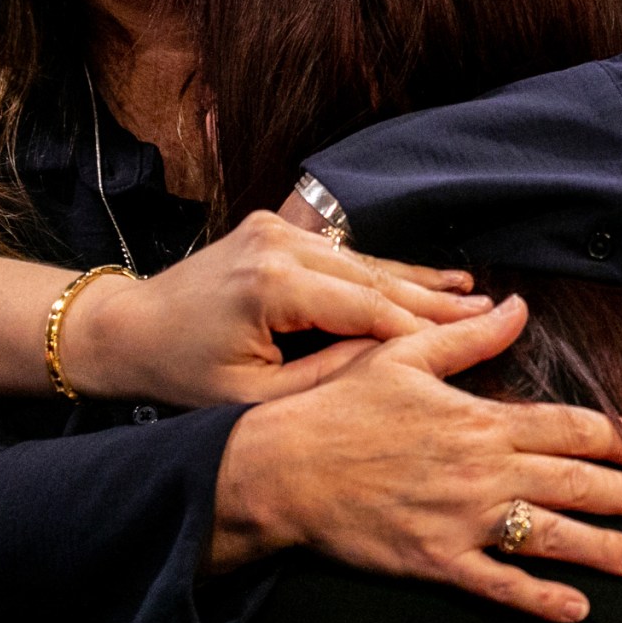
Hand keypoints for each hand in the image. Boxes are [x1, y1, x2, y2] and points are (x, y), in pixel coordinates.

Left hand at [65, 209, 491, 408]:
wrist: (126, 329)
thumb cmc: (182, 376)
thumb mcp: (255, 397)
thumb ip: (329, 376)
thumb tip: (399, 365)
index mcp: (271, 287)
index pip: (368, 309)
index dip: (424, 331)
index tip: (476, 345)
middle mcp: (278, 244)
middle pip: (375, 278)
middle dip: (435, 301)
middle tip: (495, 313)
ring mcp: (277, 228)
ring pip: (365, 261)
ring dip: (418, 282)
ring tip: (473, 294)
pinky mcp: (275, 225)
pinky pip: (343, 253)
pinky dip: (384, 270)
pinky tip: (428, 276)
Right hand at [212, 295, 621, 621]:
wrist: (280, 468)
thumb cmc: (339, 407)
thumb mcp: (405, 355)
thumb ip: (470, 335)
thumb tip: (517, 304)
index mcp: (482, 420)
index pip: (570, 426)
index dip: (619, 436)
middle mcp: (482, 470)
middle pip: (573, 482)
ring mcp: (461, 519)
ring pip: (547, 535)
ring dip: (600, 547)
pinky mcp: (434, 560)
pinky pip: (497, 583)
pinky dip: (538, 598)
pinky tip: (575, 609)